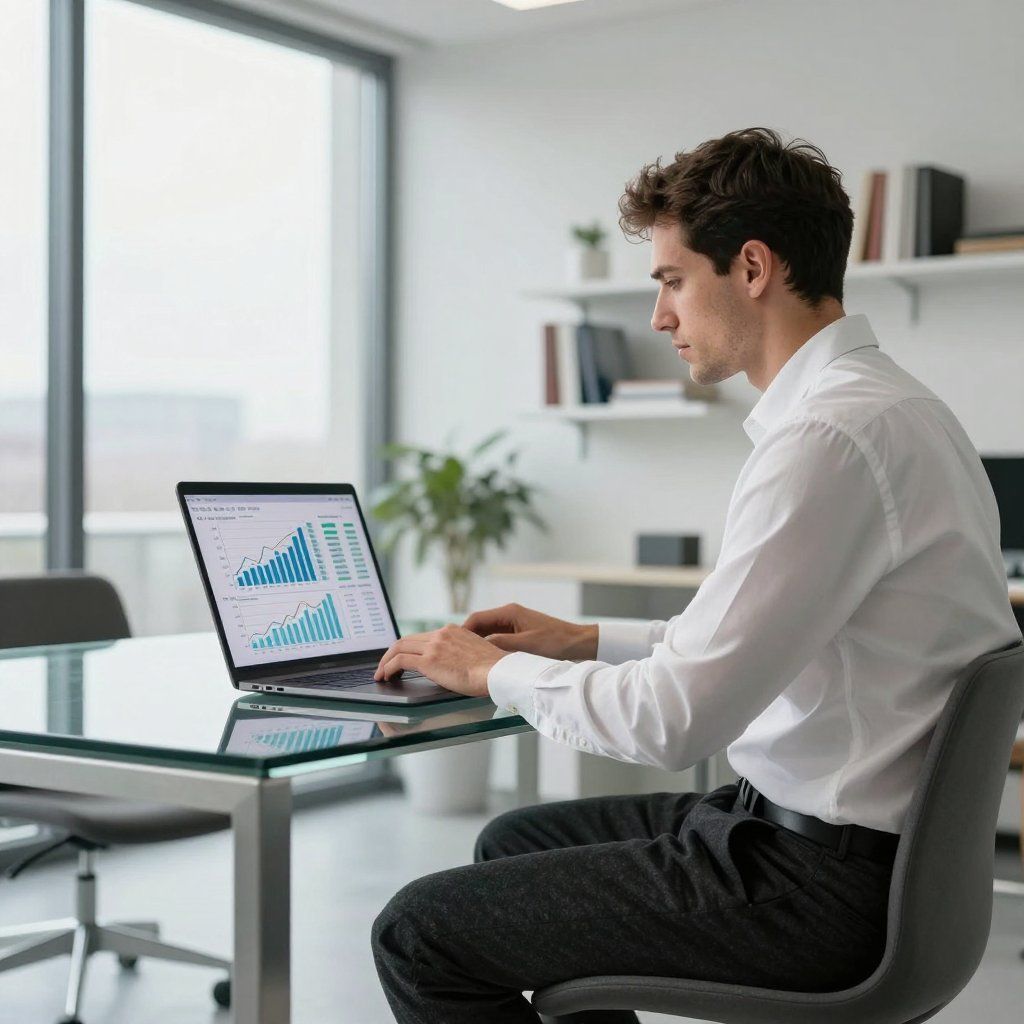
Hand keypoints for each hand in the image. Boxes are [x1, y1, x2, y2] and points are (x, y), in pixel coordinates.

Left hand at [373, 624, 506, 696]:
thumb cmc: (493, 670)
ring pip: (399, 648)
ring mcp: (434, 645)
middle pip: (406, 640)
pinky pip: (400, 661)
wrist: (498, 672)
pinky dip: (388, 668)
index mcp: (452, 631)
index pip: (422, 637)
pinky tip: (385, 677)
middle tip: (385, 666)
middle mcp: (441, 634)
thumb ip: (460, 654)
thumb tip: (452, 666)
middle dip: (392, 653)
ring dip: (386, 661)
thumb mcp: (475, 654)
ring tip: (381, 674)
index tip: (402, 658)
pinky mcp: (429, 660)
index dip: (408, 648)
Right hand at [462, 603, 597, 660]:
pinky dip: (488, 648)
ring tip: (464, 659)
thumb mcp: (525, 646)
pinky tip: (484, 661)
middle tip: (452, 655)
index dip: (461, 632)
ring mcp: (514, 624)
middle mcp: (509, 615)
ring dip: (476, 645)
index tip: (450, 646)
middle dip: (465, 639)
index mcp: (509, 612)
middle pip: (479, 626)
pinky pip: (497, 639)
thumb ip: (500, 645)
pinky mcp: (520, 633)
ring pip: (487, 633)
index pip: (476, 619)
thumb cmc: (555, 643)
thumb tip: (477, 649)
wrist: (579, 643)